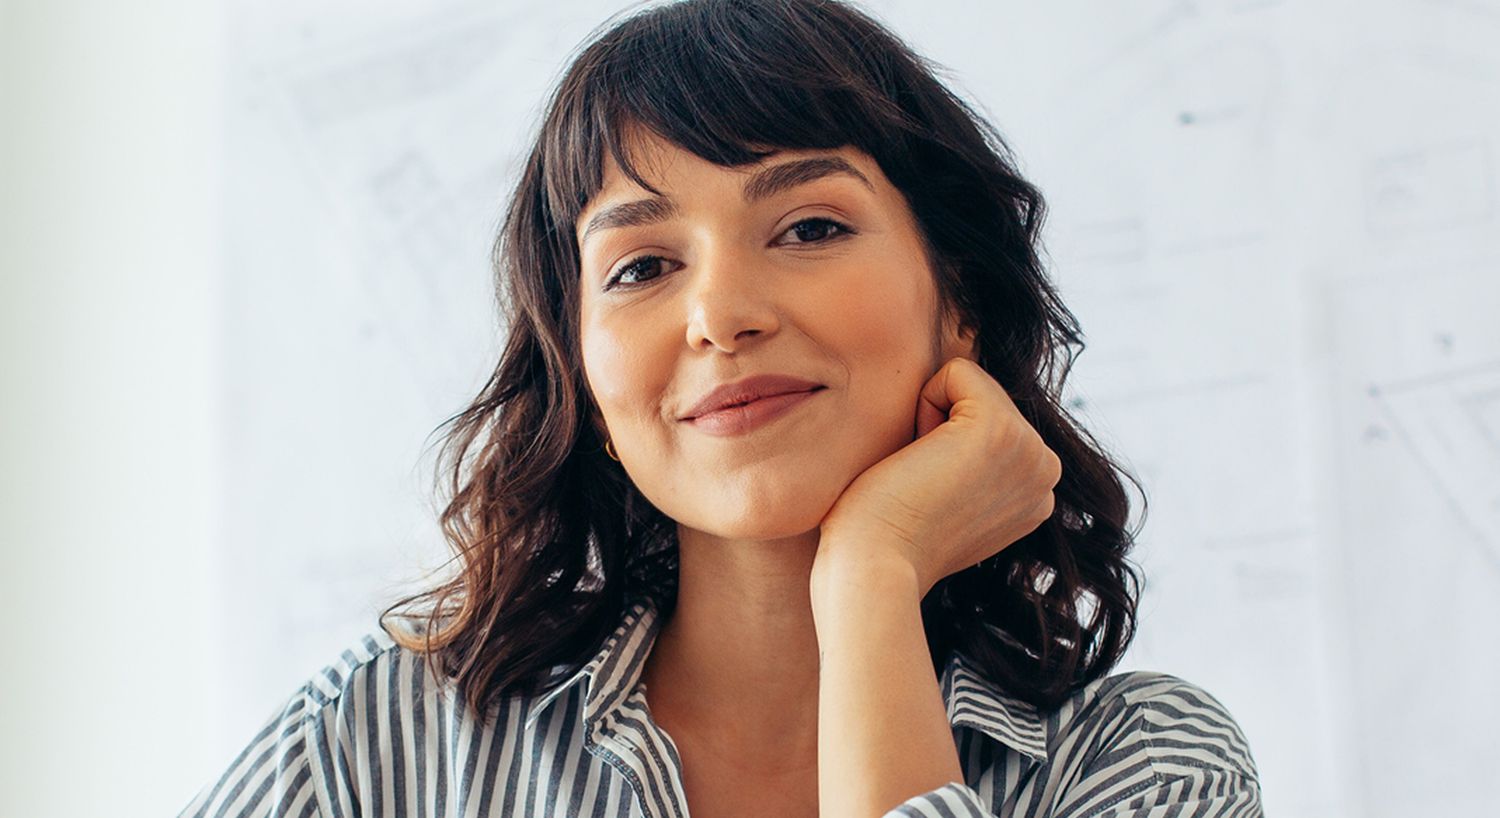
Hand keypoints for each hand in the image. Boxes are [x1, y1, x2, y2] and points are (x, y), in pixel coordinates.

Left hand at [813, 357, 1061, 597]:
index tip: (932, 495)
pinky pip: (955, 372)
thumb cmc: (887, 533)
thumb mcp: (948, 495)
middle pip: (981, 395)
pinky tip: (920, 458)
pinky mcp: (1000, 430)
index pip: (987, 419)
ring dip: (929, 419)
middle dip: (938, 426)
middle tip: (923, 485)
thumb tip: (954, 424)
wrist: (873, 566)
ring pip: (968, 383)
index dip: (943, 444)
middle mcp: (1045, 472)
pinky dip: (923, 404)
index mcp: (1036, 491)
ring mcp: (1030, 451)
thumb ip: (971, 464)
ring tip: (922, 475)